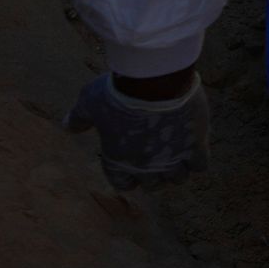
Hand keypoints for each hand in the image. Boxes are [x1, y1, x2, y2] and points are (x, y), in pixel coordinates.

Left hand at [65, 72, 208, 185]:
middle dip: (156, 173)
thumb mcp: (90, 103)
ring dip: (178, 168)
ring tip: (179, 151)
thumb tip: (67, 126)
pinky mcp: (196, 147)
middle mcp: (147, 168)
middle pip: (155, 185)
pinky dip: (198, 158)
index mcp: (119, 163)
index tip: (134, 160)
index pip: (125, 185)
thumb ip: (79, 118)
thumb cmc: (117, 93)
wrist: (154, 82)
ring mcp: (173, 159)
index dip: (130, 175)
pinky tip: (195, 142)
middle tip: (158, 153)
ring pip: (179, 178)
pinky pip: (201, 165)